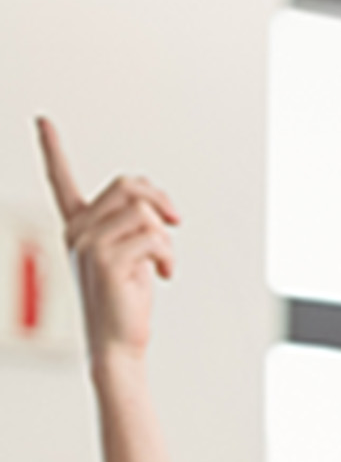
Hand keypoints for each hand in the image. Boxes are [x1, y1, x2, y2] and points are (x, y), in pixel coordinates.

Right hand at [37, 119, 177, 371]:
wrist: (118, 341)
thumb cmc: (127, 300)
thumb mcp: (131, 254)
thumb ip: (134, 224)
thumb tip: (156, 205)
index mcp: (77, 225)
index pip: (61, 180)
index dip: (51, 149)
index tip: (42, 120)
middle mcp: (76, 229)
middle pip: (128, 186)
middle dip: (160, 199)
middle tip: (177, 220)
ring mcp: (87, 242)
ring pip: (146, 214)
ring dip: (167, 240)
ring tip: (161, 265)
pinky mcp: (104, 258)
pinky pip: (154, 237)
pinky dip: (168, 256)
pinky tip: (162, 276)